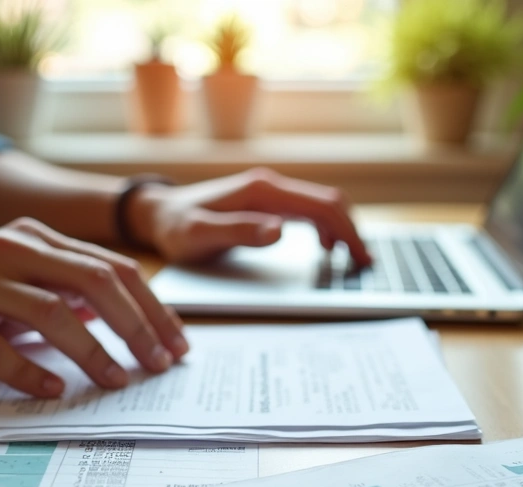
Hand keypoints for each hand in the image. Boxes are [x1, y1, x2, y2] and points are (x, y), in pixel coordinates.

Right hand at [0, 218, 187, 397]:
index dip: (151, 308)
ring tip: (117, 382)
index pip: (110, 268)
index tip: (176, 344)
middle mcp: (4, 250)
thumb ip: (57, 291)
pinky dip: (30, 373)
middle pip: (94, 282)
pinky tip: (53, 392)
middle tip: (160, 365)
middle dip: (137, 327)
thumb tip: (116, 313)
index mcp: (29, 239)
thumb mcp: (5, 286)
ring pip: (53, 312)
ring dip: (94, 352)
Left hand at [129, 168, 372, 265]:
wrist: (157, 214)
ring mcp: (270, 192)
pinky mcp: (266, 202)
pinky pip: (307, 211)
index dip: (347, 232)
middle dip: (352, 231)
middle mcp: (271, 186)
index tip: (359, 259)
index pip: (321, 206)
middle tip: (365, 264)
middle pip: (328, 202)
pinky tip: (326, 248)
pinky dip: (326, 228)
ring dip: (342, 228)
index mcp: (263, 191)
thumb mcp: (201, 235)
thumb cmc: (176, 227)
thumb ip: (239, 232)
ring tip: (352, 259)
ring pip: (321, 205)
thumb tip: (280, 230)